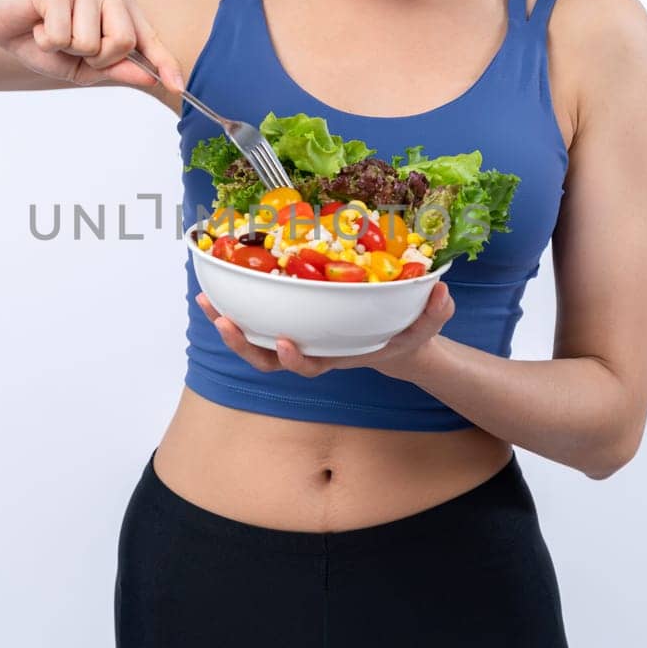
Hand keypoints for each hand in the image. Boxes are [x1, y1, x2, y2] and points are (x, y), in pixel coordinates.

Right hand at [0, 0, 185, 88]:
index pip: (147, 38)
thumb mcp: (83, 65)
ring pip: (91, 42)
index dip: (163, 63)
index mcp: (120, 4)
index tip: (177, 86)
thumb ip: (116, 69)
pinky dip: (46, 41)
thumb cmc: (43, 40)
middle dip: (95, 58)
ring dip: (66, 49)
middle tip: (71, 46)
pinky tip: (37, 25)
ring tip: (51, 32)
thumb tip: (150, 78)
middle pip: (123, 41)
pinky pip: (63, 35)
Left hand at [194, 280, 454, 379]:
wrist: (394, 339)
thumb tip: (440, 290)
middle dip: (242, 344)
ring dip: (226, 323)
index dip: (295, 360)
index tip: (289, 344)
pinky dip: (236, 303)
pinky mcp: (287, 318)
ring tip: (206, 301)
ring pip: (253, 340)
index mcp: (336, 355)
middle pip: (267, 358)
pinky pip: (257, 316)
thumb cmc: (405, 334)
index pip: (311, 366)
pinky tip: (219, 282)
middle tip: (224, 321)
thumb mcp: (426, 326)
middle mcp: (309, 350)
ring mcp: (296, 336)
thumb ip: (435, 312)